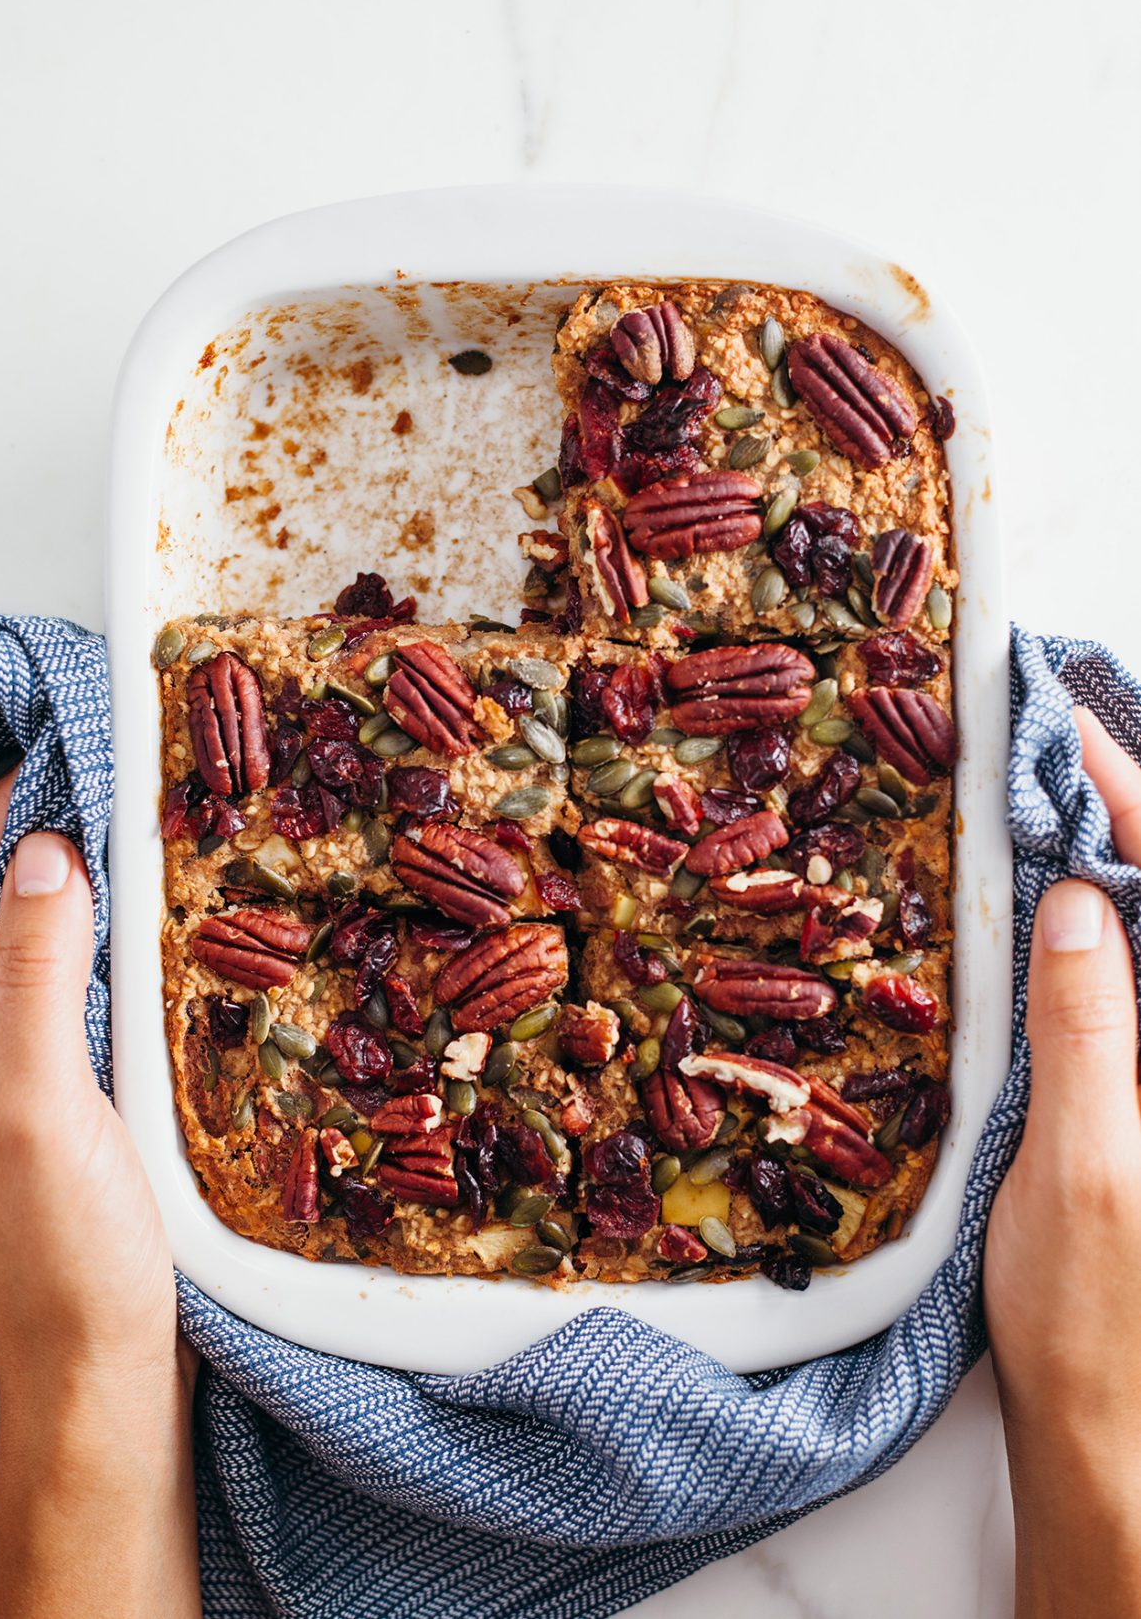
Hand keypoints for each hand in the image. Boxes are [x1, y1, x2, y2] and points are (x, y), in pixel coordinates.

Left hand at [0, 775, 200, 1618]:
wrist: (107, 1370)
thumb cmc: (59, 1255)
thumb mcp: (37, 1105)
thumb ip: (30, 976)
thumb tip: (44, 853)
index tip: (62, 758)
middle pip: (0, 913)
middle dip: (50, 839)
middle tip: (120, 781)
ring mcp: (25, 1071)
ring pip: (50, 951)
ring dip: (94, 892)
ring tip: (154, 836)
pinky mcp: (77, 1097)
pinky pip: (91, 998)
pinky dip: (125, 952)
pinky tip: (172, 936)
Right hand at [986, 708, 1140, 1618]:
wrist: (1117, 1446)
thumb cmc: (1101, 1330)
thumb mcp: (1083, 1172)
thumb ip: (1089, 1029)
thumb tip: (1081, 899)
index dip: (1131, 800)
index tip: (1068, 730)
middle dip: (1123, 812)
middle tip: (1051, 741)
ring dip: (1109, 862)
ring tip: (1045, 795)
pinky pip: (1130, 992)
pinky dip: (1092, 932)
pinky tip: (1049, 909)